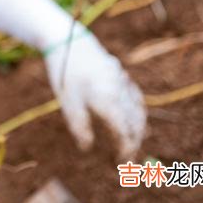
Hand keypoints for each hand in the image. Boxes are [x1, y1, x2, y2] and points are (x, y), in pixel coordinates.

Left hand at [44, 29, 145, 158]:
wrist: (68, 40)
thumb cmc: (65, 74)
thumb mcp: (67, 103)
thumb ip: (79, 127)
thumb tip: (86, 148)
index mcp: (108, 101)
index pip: (124, 132)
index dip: (125, 149)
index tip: (120, 161)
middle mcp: (120, 92)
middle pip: (135, 123)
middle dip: (134, 141)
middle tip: (127, 156)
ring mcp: (122, 81)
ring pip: (137, 109)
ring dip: (138, 127)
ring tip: (134, 141)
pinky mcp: (120, 73)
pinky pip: (134, 96)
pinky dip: (136, 110)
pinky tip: (133, 116)